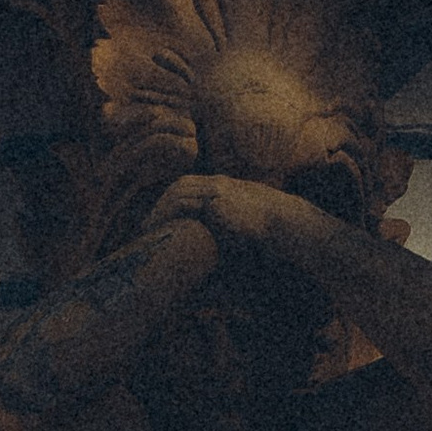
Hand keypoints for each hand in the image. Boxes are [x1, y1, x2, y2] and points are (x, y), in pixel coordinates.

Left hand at [148, 171, 321, 259]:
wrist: (283, 222)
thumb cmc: (266, 228)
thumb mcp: (242, 223)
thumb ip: (227, 226)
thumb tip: (216, 246)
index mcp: (225, 186)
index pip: (190, 185)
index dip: (172, 199)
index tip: (160, 217)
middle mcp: (219, 184)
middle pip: (180, 186)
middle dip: (162, 203)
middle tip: (147, 223)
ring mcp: (217, 189)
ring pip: (178, 192)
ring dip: (161, 209)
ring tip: (149, 227)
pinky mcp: (216, 199)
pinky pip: (183, 202)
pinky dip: (167, 213)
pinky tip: (159, 225)